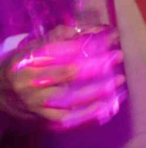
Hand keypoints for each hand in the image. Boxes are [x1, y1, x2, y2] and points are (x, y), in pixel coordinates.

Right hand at [1, 31, 124, 127]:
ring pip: (70, 97)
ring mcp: (36, 102)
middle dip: (97, 64)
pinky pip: (68, 117)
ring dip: (98, 89)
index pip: (63, 49)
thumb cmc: (23, 63)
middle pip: (69, 72)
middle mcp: (30, 81)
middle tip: (118, 56)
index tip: (112, 37)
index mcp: (28, 59)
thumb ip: (64, 36)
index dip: (89, 43)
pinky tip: (107, 104)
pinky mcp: (41, 117)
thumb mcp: (35, 45)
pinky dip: (88, 112)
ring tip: (119, 80)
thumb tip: (98, 30)